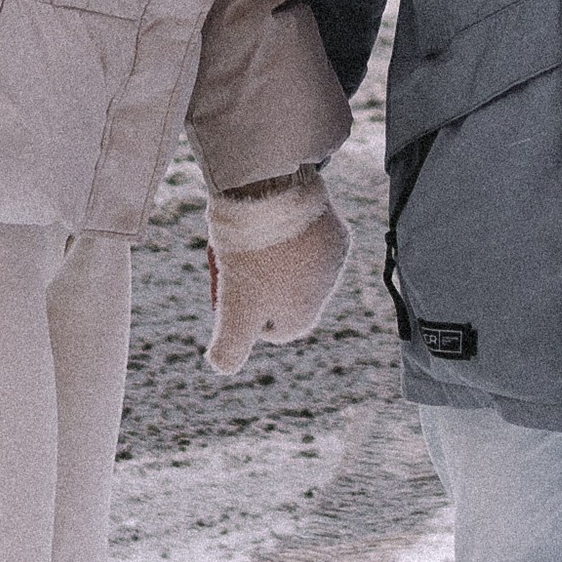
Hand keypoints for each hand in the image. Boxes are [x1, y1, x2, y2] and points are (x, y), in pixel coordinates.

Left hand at [204, 172, 348, 376]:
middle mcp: (326, 294)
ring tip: (255, 240)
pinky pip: (314, 241)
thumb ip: (229, 348)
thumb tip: (223, 366)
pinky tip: (277, 222)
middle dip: (265, 286)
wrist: (273, 195)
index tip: (231, 293)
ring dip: (281, 260)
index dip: (248, 315)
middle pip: (288, 298)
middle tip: (237, 264)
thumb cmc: (251, 256)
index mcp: (302, 317)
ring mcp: (334, 261)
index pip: (273, 329)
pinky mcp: (338, 230)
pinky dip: (297, 235)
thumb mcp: (232, 308)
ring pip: (302, 268)